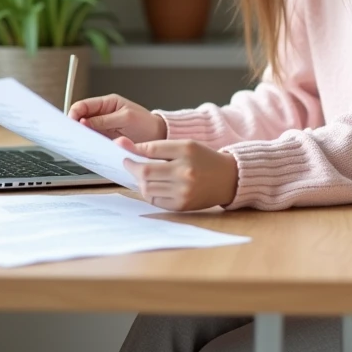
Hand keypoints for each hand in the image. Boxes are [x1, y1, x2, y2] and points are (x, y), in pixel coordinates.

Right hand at [68, 93, 167, 142]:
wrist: (158, 136)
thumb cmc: (146, 123)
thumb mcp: (126, 118)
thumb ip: (105, 120)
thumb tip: (84, 121)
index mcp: (107, 103)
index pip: (84, 105)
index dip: (75, 112)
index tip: (71, 121)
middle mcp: (103, 114)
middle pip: (81, 117)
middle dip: (75, 125)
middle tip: (72, 134)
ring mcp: (103, 127)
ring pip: (85, 130)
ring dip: (81, 135)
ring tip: (79, 141)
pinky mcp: (105, 139)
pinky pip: (93, 140)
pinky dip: (89, 143)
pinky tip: (87, 147)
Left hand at [117, 137, 238, 211]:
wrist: (228, 179)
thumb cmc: (204, 159)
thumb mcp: (185, 145)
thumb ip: (157, 146)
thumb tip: (125, 145)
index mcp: (186, 151)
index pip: (151, 150)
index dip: (132, 150)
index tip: (123, 149)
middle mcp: (185, 172)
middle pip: (146, 172)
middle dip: (133, 167)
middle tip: (130, 163)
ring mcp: (183, 191)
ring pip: (147, 188)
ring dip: (140, 181)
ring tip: (144, 175)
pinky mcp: (182, 206)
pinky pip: (155, 200)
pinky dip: (150, 193)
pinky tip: (155, 186)